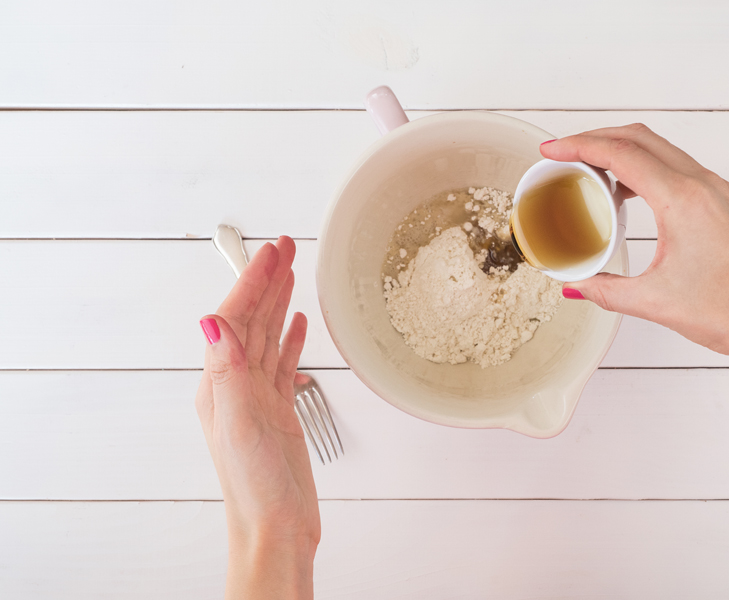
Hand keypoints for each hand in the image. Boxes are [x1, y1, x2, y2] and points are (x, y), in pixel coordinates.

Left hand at [195, 236, 318, 599]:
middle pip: (252, 320)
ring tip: (292, 272)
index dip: (254, 282)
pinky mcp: (278, 410)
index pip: (236, 318)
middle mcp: (235, 385)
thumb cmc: (256, 486)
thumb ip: (228, 371)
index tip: (272, 252)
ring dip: (279, 302)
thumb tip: (213, 322)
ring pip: (268, 336)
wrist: (277, 526)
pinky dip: (291, 339)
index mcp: (220, 383)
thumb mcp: (240, 423)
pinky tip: (298, 324)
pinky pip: (283, 363)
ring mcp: (257, 397)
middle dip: (267, 281)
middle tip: (285, 248)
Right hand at [541, 124, 728, 368]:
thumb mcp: (655, 302)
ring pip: (659, 149)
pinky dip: (644, 167)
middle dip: (594, 139)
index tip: (550, 151)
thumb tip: (573, 286)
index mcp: (683, 200)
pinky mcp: (722, 202)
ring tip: (587, 171)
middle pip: (639, 138)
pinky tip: (625, 194)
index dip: (578, 147)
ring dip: (620, 150)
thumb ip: (606, 290)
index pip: (621, 154)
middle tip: (561, 154)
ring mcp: (716, 191)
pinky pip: (675, 167)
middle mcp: (702, 185)